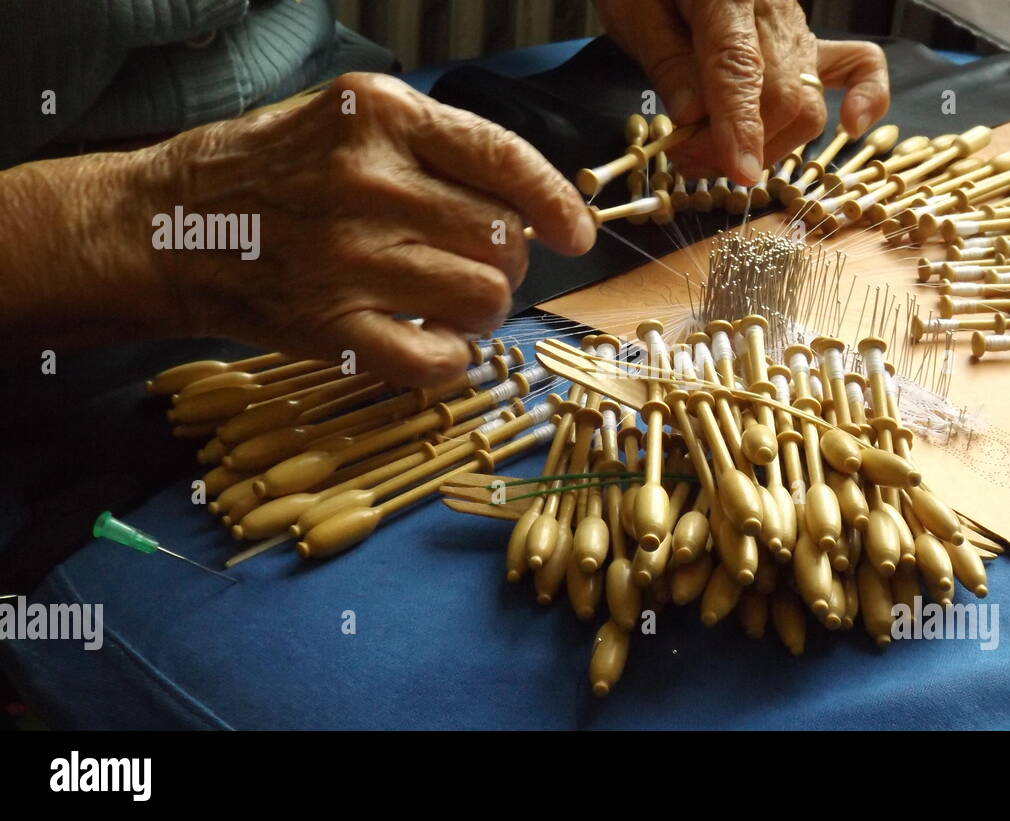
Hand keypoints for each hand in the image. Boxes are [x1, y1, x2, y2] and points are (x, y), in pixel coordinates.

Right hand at [0, 72, 594, 386]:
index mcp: (380, 118)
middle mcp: (368, 183)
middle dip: (508, 263)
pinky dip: (449, 360)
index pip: (504, 159)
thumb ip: (432, 147)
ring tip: (447, 303)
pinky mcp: (328, 329)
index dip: (556, 203)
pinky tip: (429, 343)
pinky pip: (435, 360)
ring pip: (483, 299)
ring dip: (482, 311)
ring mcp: (348, 259)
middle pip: (502, 240)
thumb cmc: (267, 172)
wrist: (164, 227)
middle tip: (478, 267)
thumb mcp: (345, 121)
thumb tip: (528, 203)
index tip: (577, 235)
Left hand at [595, 0, 890, 184]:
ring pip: (807, 103)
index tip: (739, 170)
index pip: (740, 67)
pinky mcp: (807, 41)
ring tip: (716, 155)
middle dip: (739, 146)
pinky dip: (866, 98)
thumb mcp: (635, 12)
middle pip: (782, 95)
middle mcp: (772, 9)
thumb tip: (694, 118)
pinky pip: (856, 66)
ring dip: (768, 145)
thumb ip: (667, 62)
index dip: (740, 126)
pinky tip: (851, 126)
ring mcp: (797, 26)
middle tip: (688, 159)